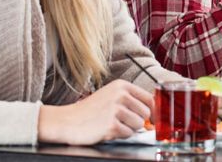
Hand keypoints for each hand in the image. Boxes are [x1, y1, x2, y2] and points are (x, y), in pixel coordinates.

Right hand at [37, 80, 152, 144]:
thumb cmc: (90, 110)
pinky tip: (108, 130)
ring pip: (139, 124)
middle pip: (146, 113)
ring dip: (129, 129)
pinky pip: (128, 134)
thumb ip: (131, 100)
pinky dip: (120, 135)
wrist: (67, 120)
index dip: (154, 111)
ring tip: (113, 125)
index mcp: (122, 86)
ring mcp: (116, 110)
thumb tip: (153, 112)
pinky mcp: (111, 125)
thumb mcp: (111, 96)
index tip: (154, 120)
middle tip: (123, 122)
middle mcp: (120, 95)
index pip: (149, 98)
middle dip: (138, 121)